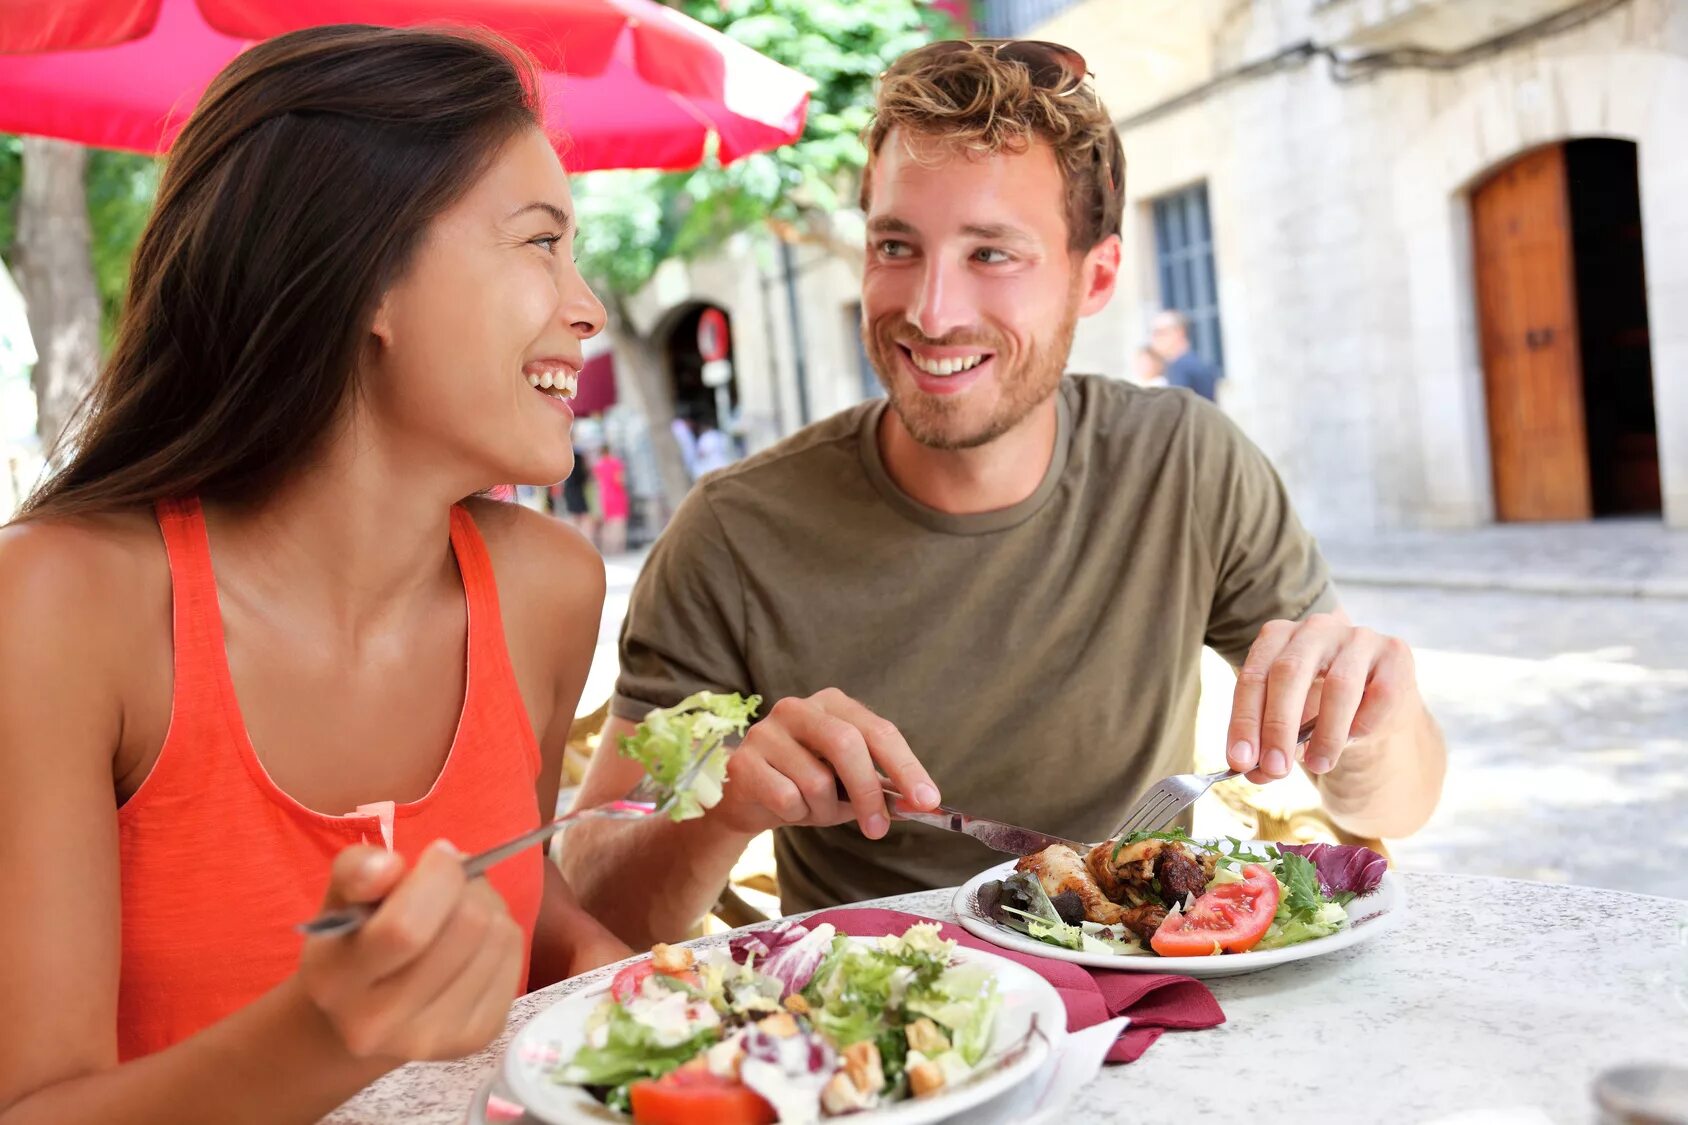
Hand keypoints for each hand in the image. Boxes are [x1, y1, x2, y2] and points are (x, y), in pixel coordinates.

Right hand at [298, 841, 525, 1061]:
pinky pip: (514, 958)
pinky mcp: (477, 1038)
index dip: (438, 877)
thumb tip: (389, 866)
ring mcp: (433, 1039)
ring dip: (488, 907)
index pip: (406, 928)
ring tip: (458, 912)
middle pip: (468, 927)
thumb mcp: (341, 896)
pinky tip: (472, 943)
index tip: (439, 855)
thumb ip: (357, 871)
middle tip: (451, 884)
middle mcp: (379, 1024)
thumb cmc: (355, 939)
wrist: (365, 1011)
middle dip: (467, 887)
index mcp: (336, 982)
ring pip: (499, 937)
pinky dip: (501, 936)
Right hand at [710, 688, 940, 838]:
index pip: (879, 730)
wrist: (746, 798)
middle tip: (877, 829)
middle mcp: (799, 708)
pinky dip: (795, 814)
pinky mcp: (744, 761)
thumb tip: (921, 805)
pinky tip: (785, 808)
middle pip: (847, 745)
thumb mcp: (847, 784)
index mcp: (833, 704)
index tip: (927, 800)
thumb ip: (883, 789)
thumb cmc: (804, 784)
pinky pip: (786, 798)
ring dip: (824, 810)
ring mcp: (767, 731)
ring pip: (816, 780)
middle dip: (868, 792)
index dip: (906, 766)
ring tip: (814, 810)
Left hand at [1225, 612, 1418, 782]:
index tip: (1240, 760)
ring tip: (1318, 765)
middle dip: (1278, 726)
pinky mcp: (1395, 653)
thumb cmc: (1318, 712)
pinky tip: (1355, 739)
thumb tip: (1254, 772)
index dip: (1245, 720)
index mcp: (1278, 636)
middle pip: (1289, 672)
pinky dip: (1364, 723)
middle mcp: (1315, 628)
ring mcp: (1358, 637)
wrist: (1373, 706)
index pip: (1253, 676)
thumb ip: (1269, 746)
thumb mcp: (1287, 725)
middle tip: (1275, 769)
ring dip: (1326, 734)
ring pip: (1339, 685)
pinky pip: (1380, 694)